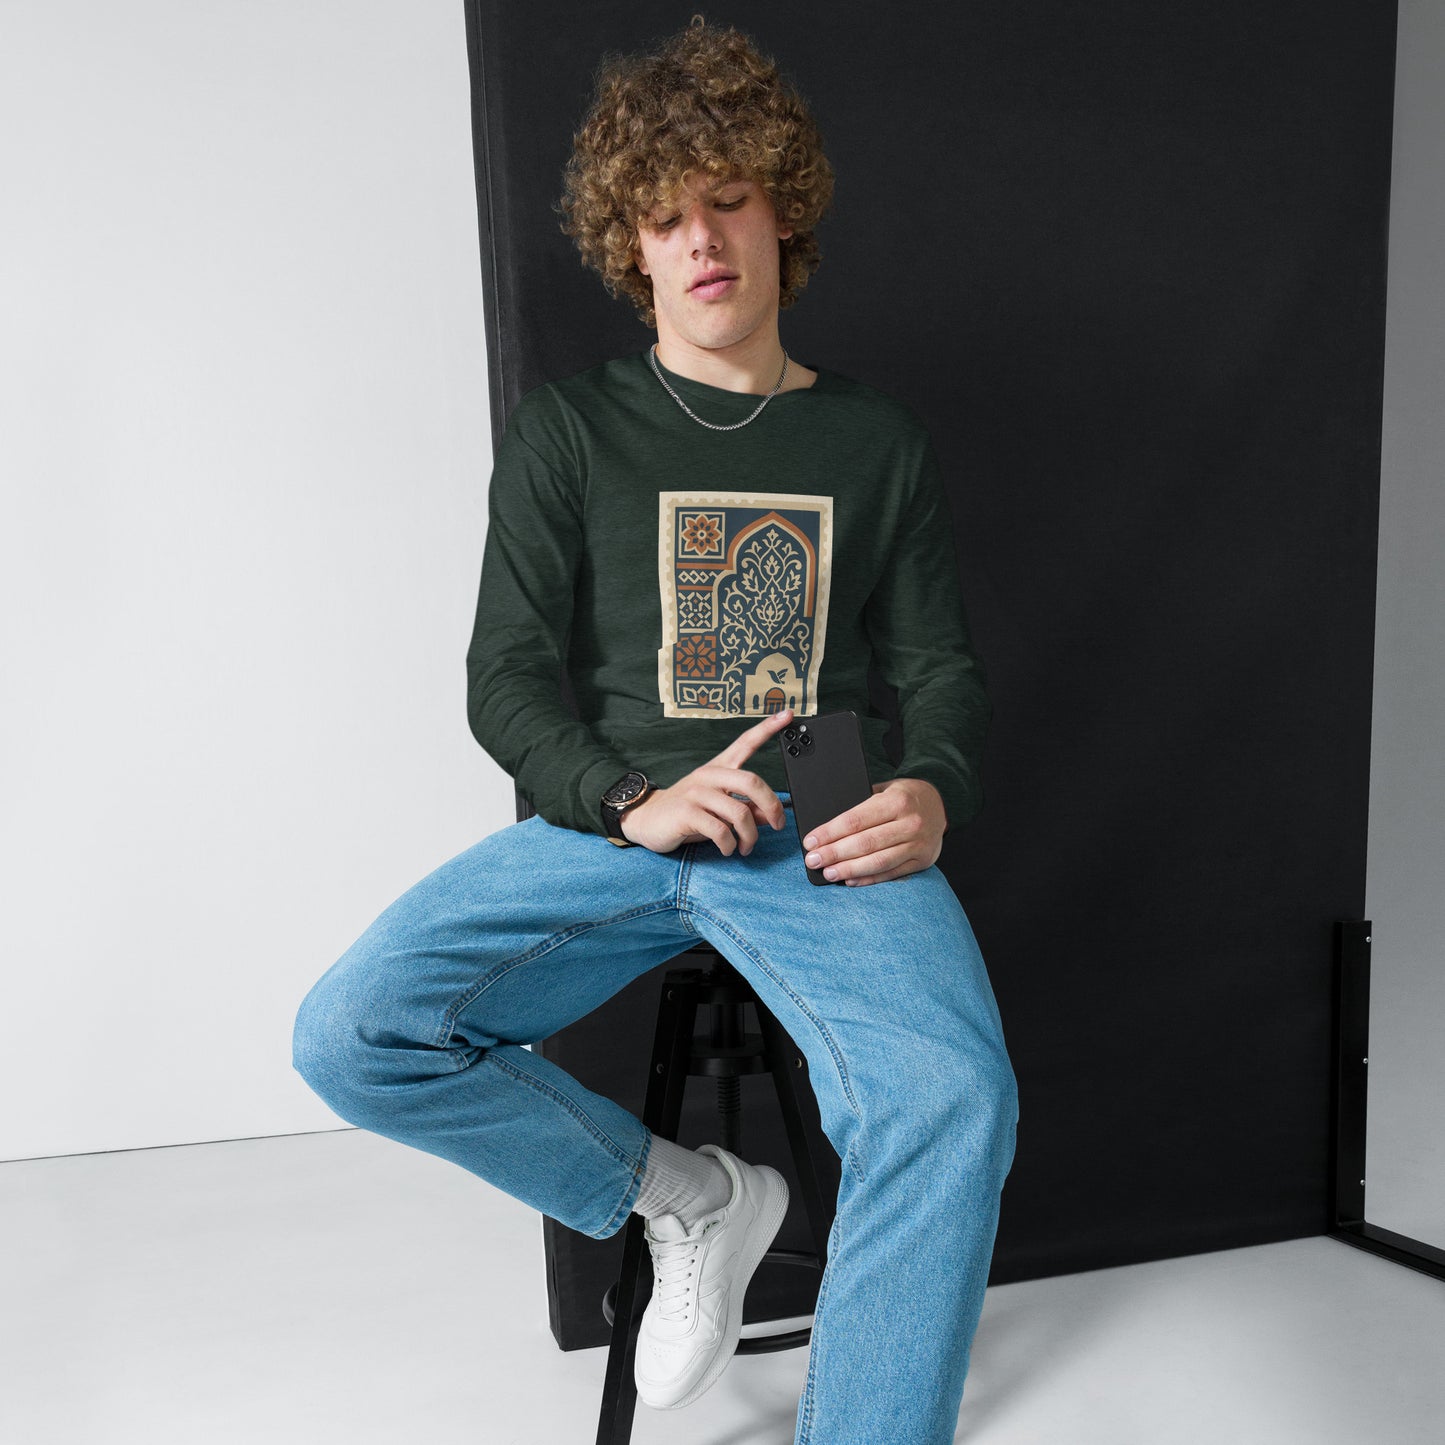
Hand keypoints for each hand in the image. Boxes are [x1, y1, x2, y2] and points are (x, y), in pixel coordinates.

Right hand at [620, 707, 793, 855]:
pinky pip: (720, 831)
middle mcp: (709, 775)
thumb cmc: (687, 814)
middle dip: (772, 807)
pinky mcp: (687, 812)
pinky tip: (727, 848)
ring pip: (740, 813)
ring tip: (745, 846)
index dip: (767, 728)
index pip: (745, 742)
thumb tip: (771, 815)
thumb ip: (746, 810)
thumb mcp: (719, 809)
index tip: (788, 715)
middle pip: (752, 782)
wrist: (647, 820)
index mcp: (719, 768)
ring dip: (749, 836)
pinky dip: (729, 845)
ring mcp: (696, 793)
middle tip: (777, 825)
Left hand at [801, 778, 946, 886]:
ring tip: (828, 873)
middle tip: (813, 860)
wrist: (940, 804)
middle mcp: (910, 823)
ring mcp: (918, 844)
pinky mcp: (922, 861)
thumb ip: (862, 805)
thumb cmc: (904, 797)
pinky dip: (869, 879)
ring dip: (849, 870)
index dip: (829, 833)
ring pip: (878, 862)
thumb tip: (827, 827)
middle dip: (834, 853)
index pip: (855, 820)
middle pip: (864, 843)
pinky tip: (850, 880)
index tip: (811, 841)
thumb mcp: (885, 790)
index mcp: (897, 801)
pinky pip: (891, 873)